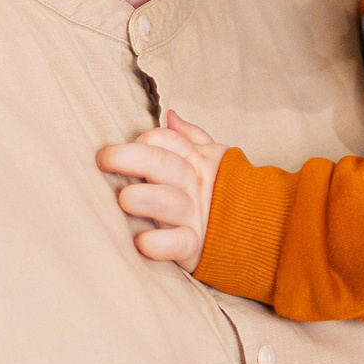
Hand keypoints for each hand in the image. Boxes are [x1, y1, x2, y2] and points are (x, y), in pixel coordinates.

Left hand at [96, 113, 222, 265]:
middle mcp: (193, 185)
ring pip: (169, 202)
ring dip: (146, 198)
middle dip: (131, 158)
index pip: (165, 140)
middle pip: (163, 164)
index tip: (117, 151)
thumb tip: (169, 116)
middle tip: (104, 160)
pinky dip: (162, 243)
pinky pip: (180, 243)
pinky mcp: (196, 247)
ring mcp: (195, 216)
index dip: (143, 139)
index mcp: (195, 161)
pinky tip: (143, 241)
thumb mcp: (214, 160)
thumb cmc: (223, 192)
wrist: (258, 230)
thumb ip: (192, 138)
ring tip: (125, 198)